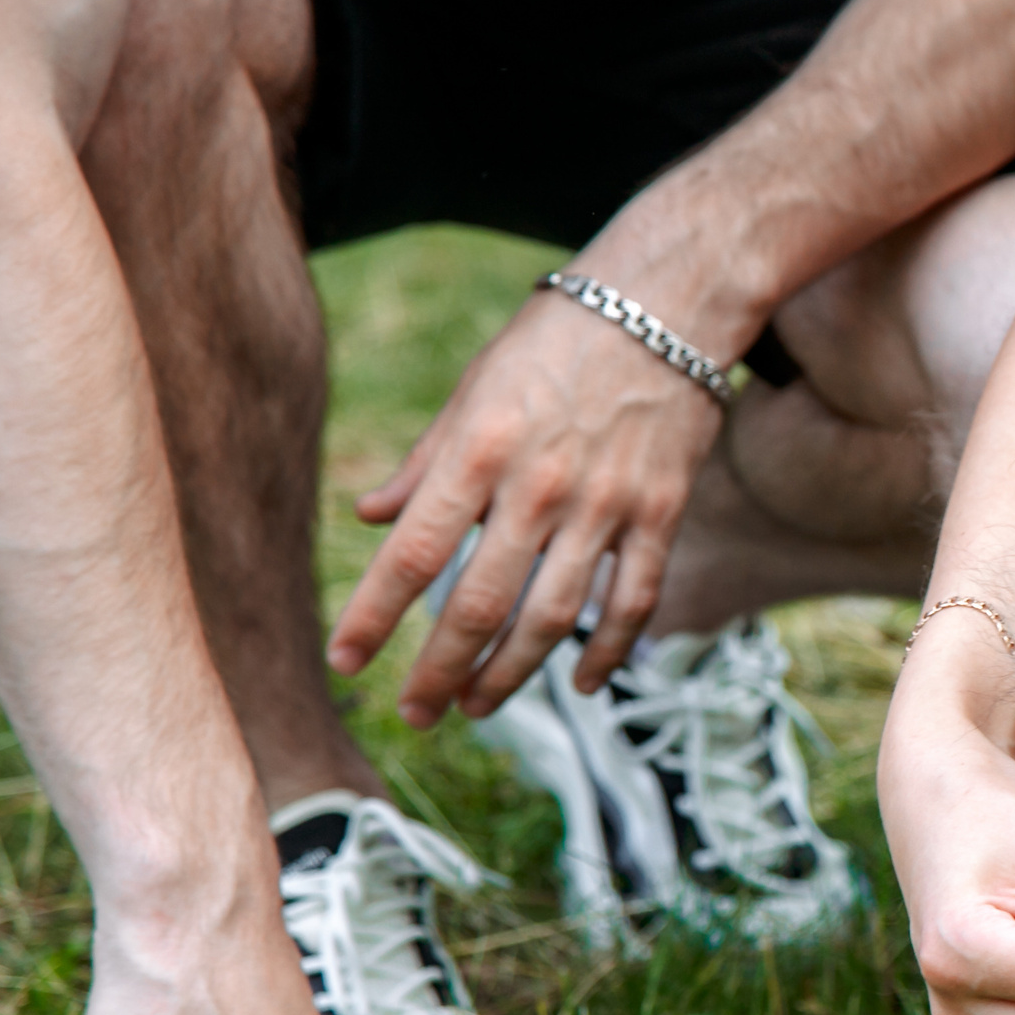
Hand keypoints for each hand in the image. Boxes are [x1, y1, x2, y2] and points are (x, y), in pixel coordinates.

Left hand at [326, 288, 724, 726]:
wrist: (669, 302)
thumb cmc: (559, 335)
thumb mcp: (475, 386)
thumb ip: (426, 460)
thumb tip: (370, 517)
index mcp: (480, 448)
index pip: (413, 553)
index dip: (373, 616)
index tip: (344, 662)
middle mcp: (540, 484)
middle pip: (480, 603)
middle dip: (439, 669)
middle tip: (415, 713)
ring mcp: (607, 504)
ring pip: (554, 615)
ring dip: (511, 673)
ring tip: (477, 706)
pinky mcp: (661, 512)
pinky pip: (633, 599)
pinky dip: (609, 649)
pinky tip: (582, 681)